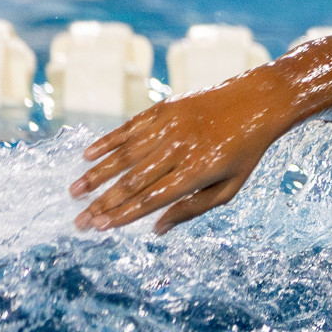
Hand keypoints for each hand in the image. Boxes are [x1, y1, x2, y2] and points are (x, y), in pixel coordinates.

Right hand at [70, 78, 291, 234]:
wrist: (257, 102)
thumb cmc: (244, 152)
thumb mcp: (229, 188)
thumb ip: (192, 209)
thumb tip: (156, 229)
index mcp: (197, 171)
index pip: (150, 199)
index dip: (122, 215)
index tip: (99, 227)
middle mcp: (179, 148)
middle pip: (131, 181)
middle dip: (102, 203)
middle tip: (79, 221)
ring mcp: (169, 126)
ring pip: (124, 155)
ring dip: (96, 175)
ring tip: (74, 192)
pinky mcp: (163, 108)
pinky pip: (129, 128)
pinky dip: (107, 142)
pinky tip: (87, 156)